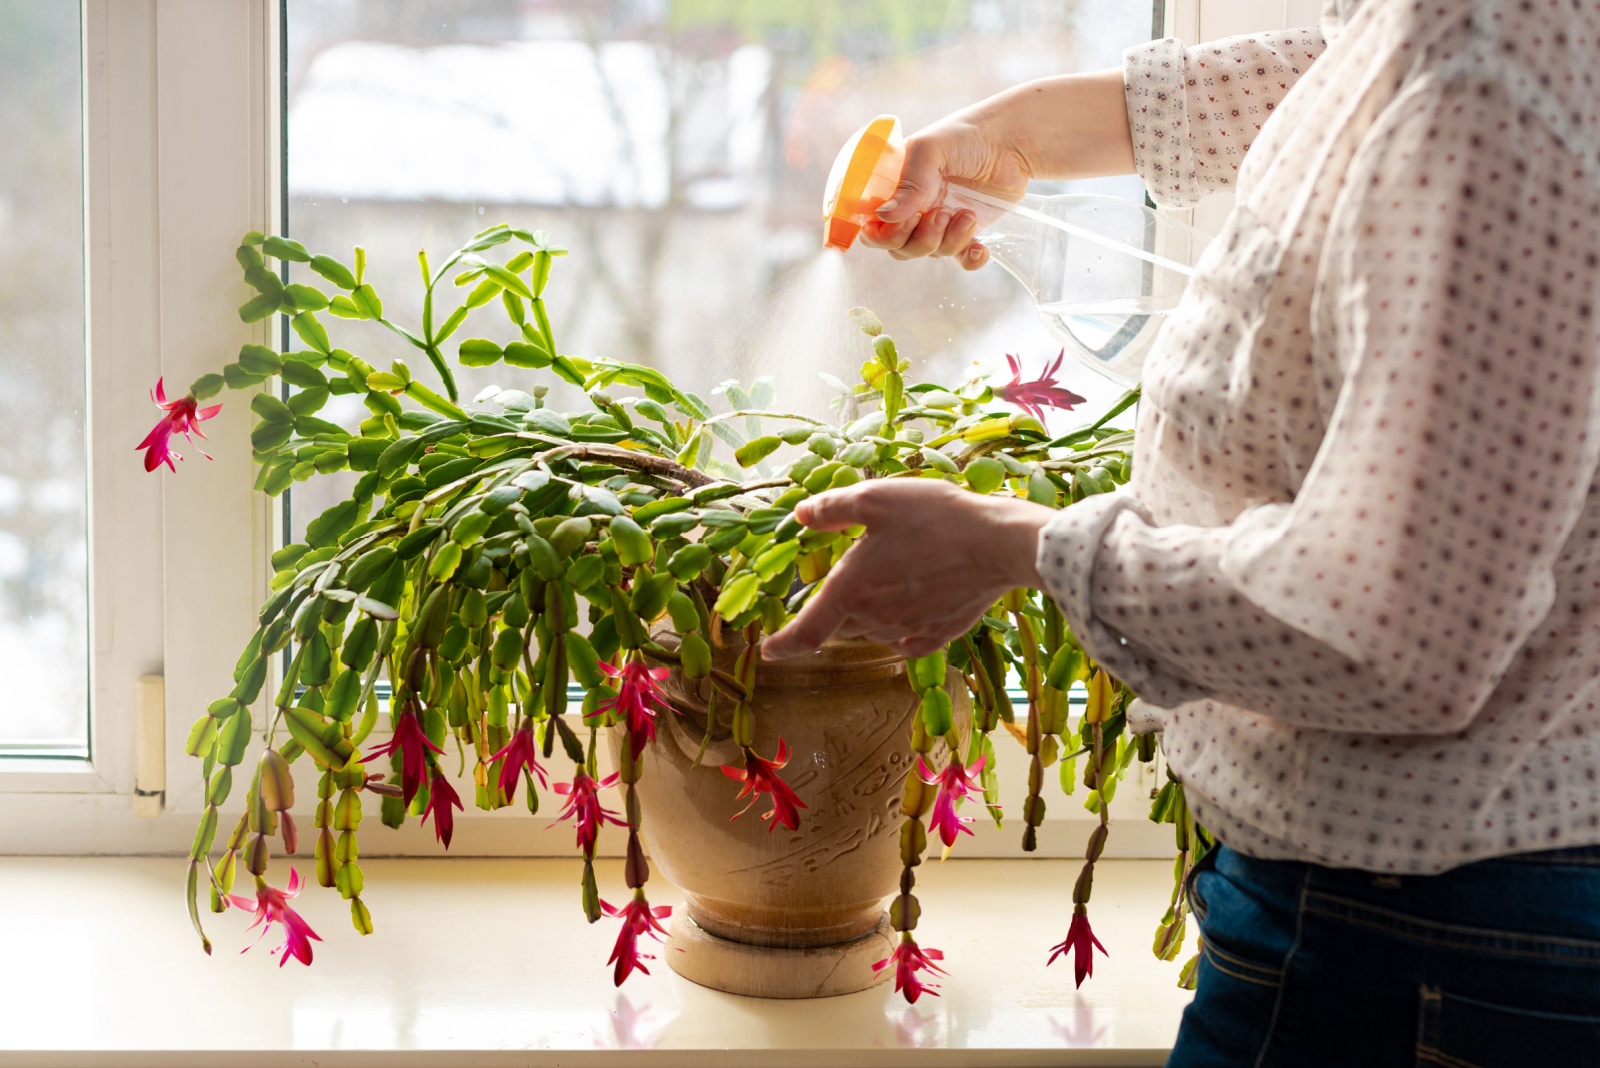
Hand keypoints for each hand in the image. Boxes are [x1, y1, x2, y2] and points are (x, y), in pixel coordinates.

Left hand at [762, 479, 1054, 660]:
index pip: (806, 631)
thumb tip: (801, 515)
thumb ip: (833, 509)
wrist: (999, 544)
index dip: (782, 645)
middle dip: (833, 613)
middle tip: (847, 583)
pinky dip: (900, 630)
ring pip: (873, 632)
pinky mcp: (939, 634)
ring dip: (868, 616)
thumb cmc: (936, 517)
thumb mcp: (877, 498)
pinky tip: (911, 610)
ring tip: (888, 580)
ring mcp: (909, 629)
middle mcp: (875, 617)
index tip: (767, 651)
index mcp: (851, 589)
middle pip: (840, 628)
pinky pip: (907, 641)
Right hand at [858, 70, 1134, 270]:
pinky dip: (970, 259)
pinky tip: (980, 247)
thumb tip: (885, 217)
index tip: (895, 226)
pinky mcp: (966, 233)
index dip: (879, 235)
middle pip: (899, 248)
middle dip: (919, 239)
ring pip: (929, 253)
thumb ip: (910, 183)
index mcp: (895, 190)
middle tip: (939, 215)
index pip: (872, 225)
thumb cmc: (965, 137)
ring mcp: (939, 223)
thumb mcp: (931, 150)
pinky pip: (961, 260)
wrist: (1011, 142)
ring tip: (968, 215)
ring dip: (949, 241)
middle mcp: (912, 210)